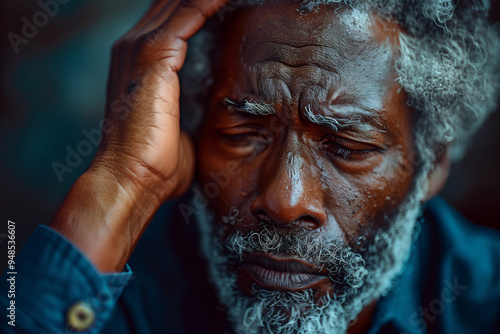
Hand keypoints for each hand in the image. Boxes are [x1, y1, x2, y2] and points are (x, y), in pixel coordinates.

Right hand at [52, 0, 228, 271]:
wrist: (131, 180)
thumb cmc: (156, 164)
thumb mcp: (180, 127)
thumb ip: (191, 109)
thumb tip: (210, 114)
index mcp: (142, 63)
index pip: (176, 20)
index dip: (203, 8)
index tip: (235, 6)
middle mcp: (136, 46)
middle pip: (177, 3)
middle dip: (209, 1)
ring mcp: (141, 47)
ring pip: (183, 2)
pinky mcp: (153, 53)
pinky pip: (190, 11)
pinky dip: (212, 1)